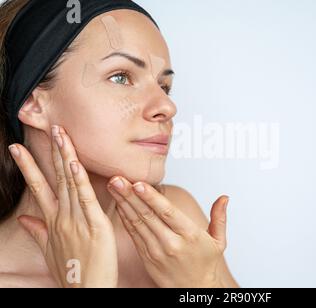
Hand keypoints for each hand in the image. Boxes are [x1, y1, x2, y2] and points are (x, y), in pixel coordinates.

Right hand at [8, 125, 117, 287]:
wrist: (85, 292)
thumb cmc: (71, 272)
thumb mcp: (49, 250)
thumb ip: (37, 231)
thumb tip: (23, 218)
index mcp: (53, 221)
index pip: (39, 187)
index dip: (29, 166)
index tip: (19, 148)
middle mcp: (62, 217)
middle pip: (56, 178)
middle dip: (51, 151)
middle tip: (49, 127)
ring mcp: (77, 221)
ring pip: (70, 183)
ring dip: (65, 156)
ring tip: (60, 134)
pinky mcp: (94, 226)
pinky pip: (86, 198)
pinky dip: (80, 180)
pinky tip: (75, 163)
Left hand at [107, 177, 228, 287]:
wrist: (195, 290)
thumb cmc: (205, 264)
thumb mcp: (218, 241)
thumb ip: (220, 217)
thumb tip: (224, 198)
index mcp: (190, 236)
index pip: (168, 213)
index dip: (152, 198)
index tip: (139, 184)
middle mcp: (171, 243)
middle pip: (148, 215)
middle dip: (130, 195)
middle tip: (118, 179)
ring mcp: (156, 251)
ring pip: (137, 223)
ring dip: (123, 203)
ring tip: (114, 186)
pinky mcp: (146, 257)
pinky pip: (133, 234)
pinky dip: (124, 218)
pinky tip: (119, 204)